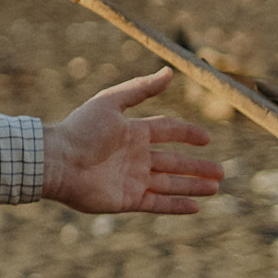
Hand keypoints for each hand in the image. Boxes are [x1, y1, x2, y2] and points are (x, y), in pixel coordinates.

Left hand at [41, 69, 221, 213]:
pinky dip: (176, 205)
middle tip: (222, 172)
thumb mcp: (111, 102)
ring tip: (215, 188)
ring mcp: (131, 180)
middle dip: (197, 166)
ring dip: (192, 185)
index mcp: (132, 133)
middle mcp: (134, 157)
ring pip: (169, 184)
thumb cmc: (80, 130)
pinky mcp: (126, 200)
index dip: (187, 134)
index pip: (167, 131)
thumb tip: (169, 71)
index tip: (207, 139)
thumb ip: (140, 88)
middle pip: (173, 162)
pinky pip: (156, 204)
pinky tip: (196, 206)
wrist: (56, 161)